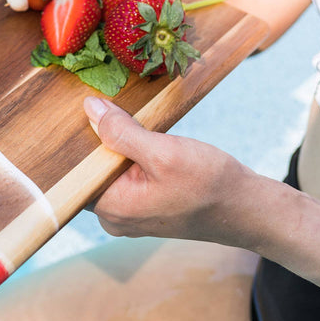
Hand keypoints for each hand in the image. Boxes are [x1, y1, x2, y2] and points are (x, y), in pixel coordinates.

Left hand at [84, 97, 252, 245]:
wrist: (246, 208)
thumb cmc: (208, 184)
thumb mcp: (163, 152)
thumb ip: (121, 132)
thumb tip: (90, 108)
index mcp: (111, 208)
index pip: (73, 171)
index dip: (76, 137)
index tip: (82, 107)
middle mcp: (114, 216)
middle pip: (89, 168)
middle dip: (97, 137)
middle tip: (103, 104)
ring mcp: (129, 213)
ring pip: (108, 168)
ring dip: (115, 142)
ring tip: (122, 116)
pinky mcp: (143, 205)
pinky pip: (123, 174)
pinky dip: (128, 153)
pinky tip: (138, 134)